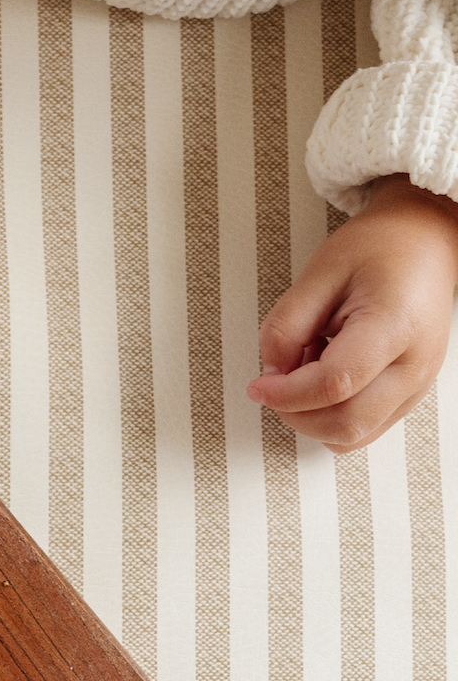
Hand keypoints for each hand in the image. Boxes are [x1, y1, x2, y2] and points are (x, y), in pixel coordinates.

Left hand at [249, 175, 457, 451]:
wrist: (422, 243)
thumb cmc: (377, 251)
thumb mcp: (319, 274)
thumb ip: (286, 327)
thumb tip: (271, 375)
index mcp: (396, 325)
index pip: (336, 384)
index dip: (287, 394)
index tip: (259, 385)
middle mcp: (416, 363)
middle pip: (346, 424)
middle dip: (296, 412)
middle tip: (280, 377)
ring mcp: (417, 384)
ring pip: (352, 436)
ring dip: (313, 416)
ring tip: (310, 369)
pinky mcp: (409, 396)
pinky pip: (361, 430)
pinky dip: (330, 417)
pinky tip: (325, 381)